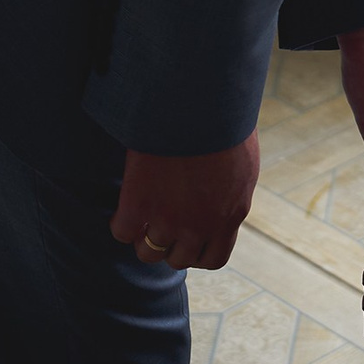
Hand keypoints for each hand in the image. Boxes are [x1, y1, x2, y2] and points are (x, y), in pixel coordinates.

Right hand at [108, 134, 259, 270]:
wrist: (199, 104)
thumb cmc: (226, 123)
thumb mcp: (242, 164)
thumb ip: (233, 190)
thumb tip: (226, 195)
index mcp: (230, 215)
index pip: (213, 259)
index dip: (197, 251)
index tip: (188, 237)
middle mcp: (201, 225)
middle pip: (178, 260)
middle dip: (169, 245)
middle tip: (161, 224)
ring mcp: (169, 219)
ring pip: (148, 253)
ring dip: (143, 239)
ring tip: (140, 220)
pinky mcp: (139, 204)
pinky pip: (122, 232)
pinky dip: (120, 224)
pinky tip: (123, 209)